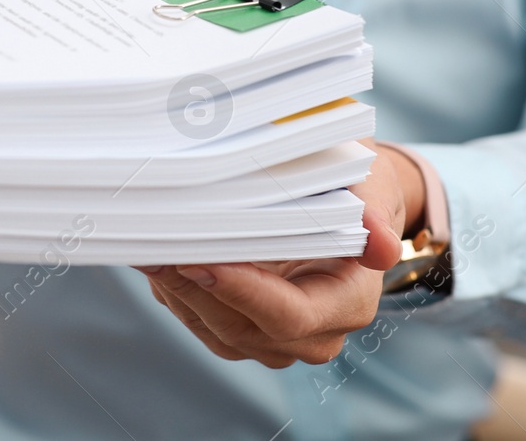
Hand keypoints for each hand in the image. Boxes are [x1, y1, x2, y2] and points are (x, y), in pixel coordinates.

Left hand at [141, 142, 422, 367]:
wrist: (350, 208)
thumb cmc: (356, 189)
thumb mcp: (368, 185)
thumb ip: (372, 215)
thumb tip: (380, 246)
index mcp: (349, 303)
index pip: (289, 315)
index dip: (242, 292)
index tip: (199, 261)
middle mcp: (314, 335)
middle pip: (240, 326)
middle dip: (193, 286)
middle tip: (154, 245)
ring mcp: (274, 340)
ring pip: (213, 327)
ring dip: (175, 289)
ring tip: (145, 245)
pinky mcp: (241, 332)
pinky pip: (200, 320)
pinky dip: (174, 290)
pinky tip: (154, 254)